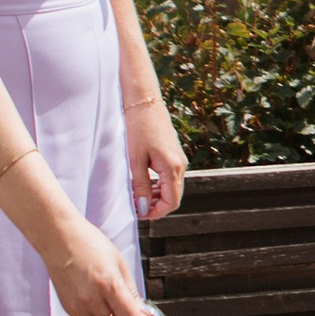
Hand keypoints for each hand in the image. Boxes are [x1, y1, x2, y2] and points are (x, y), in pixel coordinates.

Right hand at [44, 211, 156, 315]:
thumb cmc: (89, 245)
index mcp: (108, 284)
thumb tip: (144, 312)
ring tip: (118, 303)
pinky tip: (103, 303)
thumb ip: (132, 292)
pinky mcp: (70, 310)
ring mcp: (78, 307)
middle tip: (140, 313)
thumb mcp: (119, 263)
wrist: (59, 239)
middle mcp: (91, 299)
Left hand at [126, 95, 186, 223]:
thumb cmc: (138, 127)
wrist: (143, 101)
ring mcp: (178, 159)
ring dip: (155, 196)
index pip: (171, 202)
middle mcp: (180, 165)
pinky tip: (141, 183)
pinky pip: (168, 177)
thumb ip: (140, 186)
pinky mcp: (173, 154)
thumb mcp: (135, 159)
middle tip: (134, 206)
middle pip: (173, 197)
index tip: (138, 214)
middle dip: (155, 206)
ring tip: (135, 195)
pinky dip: (157, 185)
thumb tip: (143, 208)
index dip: (155, 213)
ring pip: (171, 188)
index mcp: (173, 168)